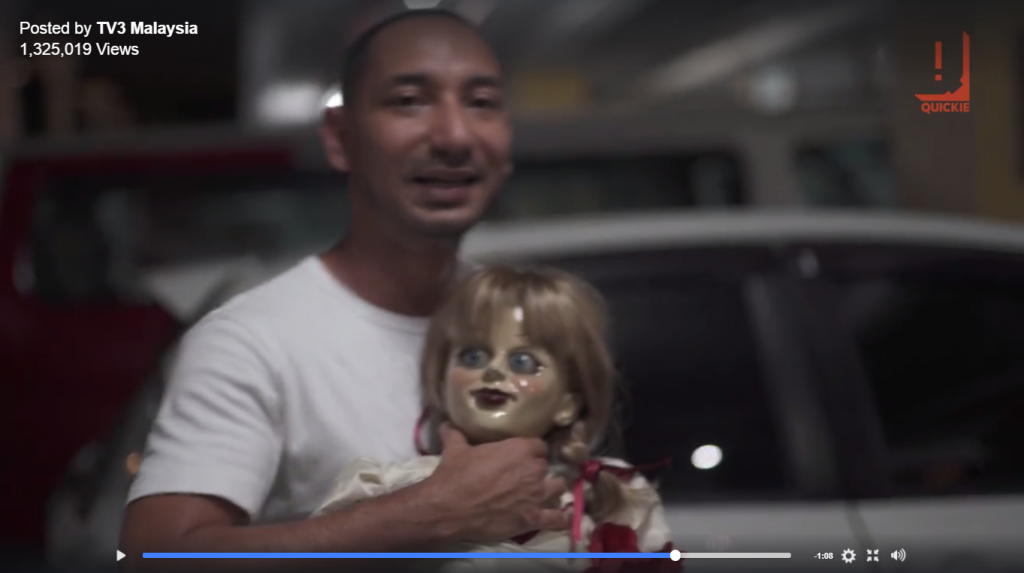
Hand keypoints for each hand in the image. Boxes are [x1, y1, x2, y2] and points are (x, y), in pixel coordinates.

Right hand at [422, 424, 569, 542]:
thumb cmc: (455, 475)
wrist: (449, 507)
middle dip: (537, 471)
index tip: (525, 456)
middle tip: (525, 478)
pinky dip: (561, 518)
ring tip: (542, 494)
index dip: (532, 451)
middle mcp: (533, 470)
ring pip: (558, 488)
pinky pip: (558, 518)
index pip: (539, 446)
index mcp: (520, 449)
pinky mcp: (533, 518)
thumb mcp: (455, 449)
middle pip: (546, 467)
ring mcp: (536, 495)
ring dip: (551, 490)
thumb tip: (446, 423)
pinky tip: (561, 516)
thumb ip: (455, 435)